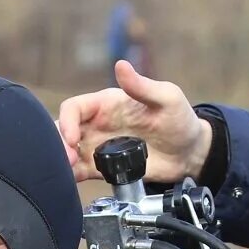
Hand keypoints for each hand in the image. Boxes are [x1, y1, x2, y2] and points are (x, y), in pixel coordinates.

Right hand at [57, 60, 211, 185]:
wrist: (190, 152)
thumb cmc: (180, 120)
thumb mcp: (167, 98)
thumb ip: (143, 85)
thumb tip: (120, 66)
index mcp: (106, 105)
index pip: (74, 108)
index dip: (67, 121)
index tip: (72, 138)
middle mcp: (98, 125)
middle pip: (63, 131)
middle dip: (58, 144)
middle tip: (68, 159)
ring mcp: (99, 148)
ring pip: (67, 152)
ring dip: (62, 161)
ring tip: (70, 170)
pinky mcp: (104, 169)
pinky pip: (80, 173)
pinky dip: (71, 177)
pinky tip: (71, 182)